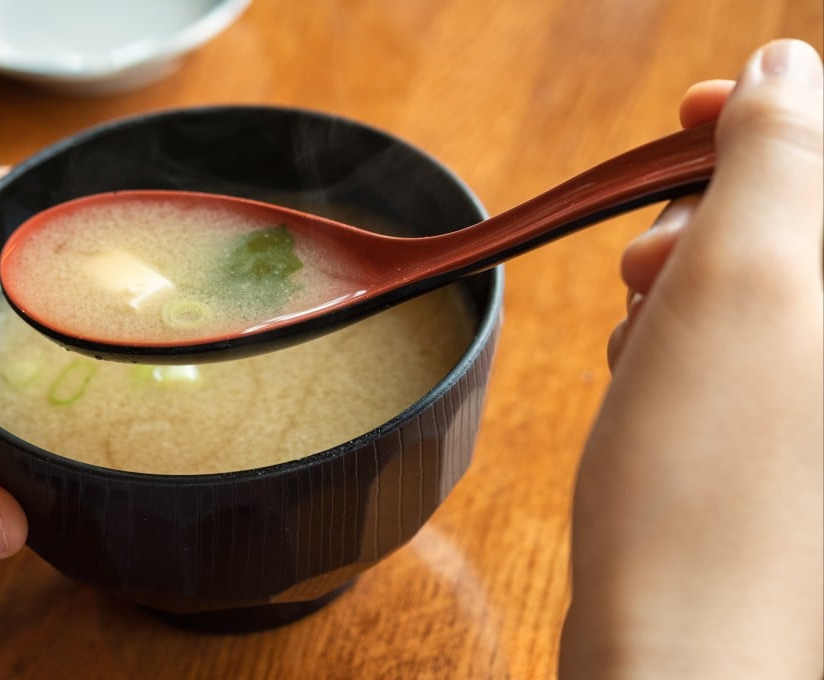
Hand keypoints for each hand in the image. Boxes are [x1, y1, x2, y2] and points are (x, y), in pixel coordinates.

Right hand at [561, 39, 822, 678]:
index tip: (689, 118)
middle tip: (649, 266)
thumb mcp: (744, 282)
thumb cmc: (710, 485)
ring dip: (682, 284)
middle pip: (798, 217)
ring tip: (642, 338)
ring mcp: (819, 398)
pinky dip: (680, 342)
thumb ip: (781, 154)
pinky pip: (735, 345)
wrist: (681, 649)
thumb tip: (787, 71)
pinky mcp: (786, 438)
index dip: (770, 116)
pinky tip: (648, 379)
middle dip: (706, 216)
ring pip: (756, 282)